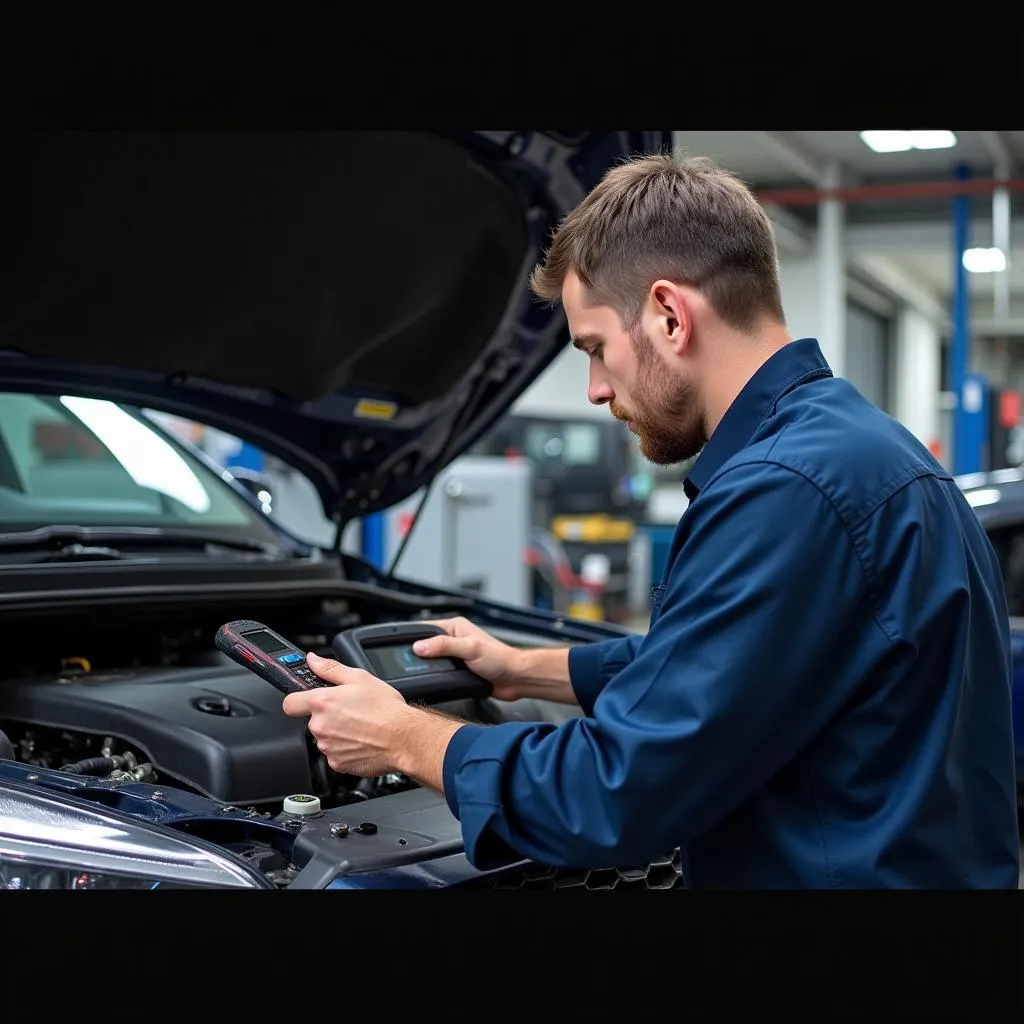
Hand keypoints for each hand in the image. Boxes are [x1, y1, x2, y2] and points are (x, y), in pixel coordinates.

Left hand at [281, 652, 412, 776]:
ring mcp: (327, 747)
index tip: (307, 700)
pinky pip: (335, 754)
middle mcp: (320, 726)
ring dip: (336, 732)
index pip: (290, 703)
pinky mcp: (337, 763)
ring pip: (324, 738)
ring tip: (359, 726)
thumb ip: (330, 669)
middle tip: (349, 711)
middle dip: (326, 716)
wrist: (403, 738)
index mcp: (322, 702)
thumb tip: (313, 661)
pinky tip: (361, 740)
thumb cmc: (386, 709)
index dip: (298, 700)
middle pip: (312, 720)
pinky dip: (345, 748)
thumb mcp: (360, 678)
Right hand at [412, 617, 522, 700]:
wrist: (515, 678)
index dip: (411, 637)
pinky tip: (431, 680)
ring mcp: (455, 655)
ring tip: (414, 671)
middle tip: (403, 662)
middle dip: (416, 654)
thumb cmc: (500, 659)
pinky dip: (434, 676)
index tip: (398, 646)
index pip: (425, 628)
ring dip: (426, 667)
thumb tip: (419, 646)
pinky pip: (440, 672)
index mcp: (455, 626)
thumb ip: (444, 646)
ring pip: (431, 660)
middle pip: (426, 645)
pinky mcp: (458, 670)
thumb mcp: (470, 649)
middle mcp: (454, 639)